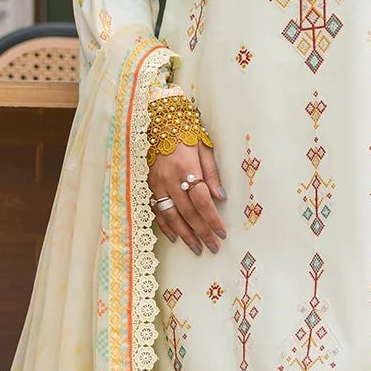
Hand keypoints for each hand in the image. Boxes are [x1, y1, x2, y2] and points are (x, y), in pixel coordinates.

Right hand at [149, 137, 225, 255]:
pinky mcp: (149, 186)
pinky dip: (166, 226)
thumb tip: (220, 198)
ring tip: (196, 248)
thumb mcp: (205, 149)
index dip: (212, 220)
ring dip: (185, 235)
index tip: (221, 233)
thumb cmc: (186, 134)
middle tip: (212, 246)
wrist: (160, 123)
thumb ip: (212, 174)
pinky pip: (157, 211)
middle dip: (201, 232)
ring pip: (171, 216)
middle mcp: (171, 179)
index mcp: (187, 168)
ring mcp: (157, 184)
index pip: (202, 202)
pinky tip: (175, 237)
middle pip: (188, 213)